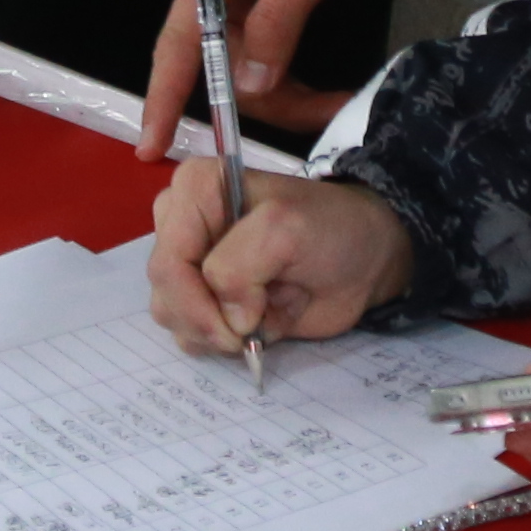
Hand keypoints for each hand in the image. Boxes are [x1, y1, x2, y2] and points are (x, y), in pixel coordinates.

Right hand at [135, 0, 400, 154]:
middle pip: (221, 65)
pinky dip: (295, 79)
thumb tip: (248, 84)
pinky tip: (328, 93)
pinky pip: (271, 56)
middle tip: (324, 114)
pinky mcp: (271, 4)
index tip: (151, 148)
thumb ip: (278, 21)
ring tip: (337, 103)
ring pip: (250, 69)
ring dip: (289, 96)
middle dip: (264, 101)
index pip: (178, 42)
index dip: (163, 98)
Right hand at [149, 162, 416, 356]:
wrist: (365, 260)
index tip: (241, 322)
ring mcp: (195, 266)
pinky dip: (228, 340)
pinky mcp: (209, 301)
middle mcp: (184, 225)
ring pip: (173, 317)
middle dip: (209, 318)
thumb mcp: (286, 229)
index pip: (167, 259)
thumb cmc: (331, 229)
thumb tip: (227, 318)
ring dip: (221, 330)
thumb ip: (241, 266)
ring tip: (266, 311)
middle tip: (257, 319)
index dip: (197, 299)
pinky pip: (193, 336)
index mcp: (195, 190)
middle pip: (165, 291)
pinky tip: (262, 320)